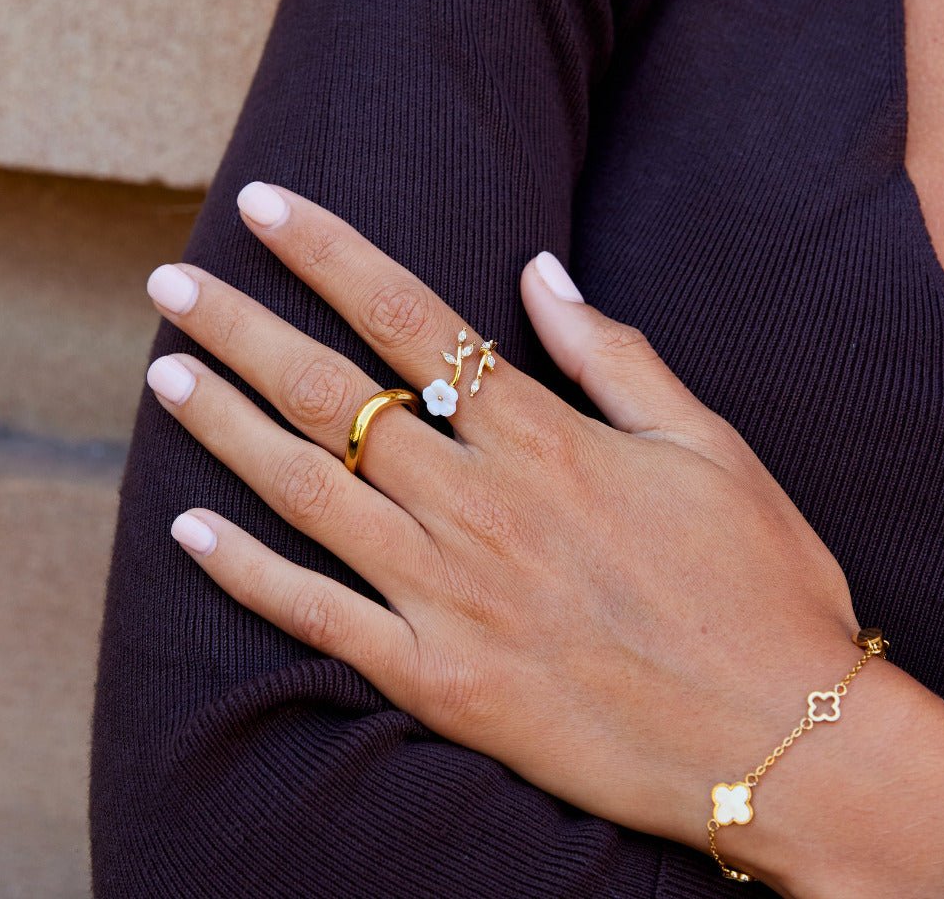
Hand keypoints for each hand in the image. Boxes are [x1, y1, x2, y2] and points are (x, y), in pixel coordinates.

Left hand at [145, 181, 860, 871]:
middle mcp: (480, 507)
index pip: (409, 317)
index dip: (327, 254)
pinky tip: (187, 534)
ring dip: (225, 429)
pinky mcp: (439, 680)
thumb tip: (539, 271)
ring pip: (308, 492)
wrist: (779, 738)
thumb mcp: (708, 446)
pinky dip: (250, 575)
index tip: (263, 204)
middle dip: (241, 328)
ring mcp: (450, 597)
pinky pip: (322, 619)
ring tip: (164, 373)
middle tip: (172, 281)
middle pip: (332, 394)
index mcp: (545, 441)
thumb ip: (615, 356)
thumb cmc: (757, 583)